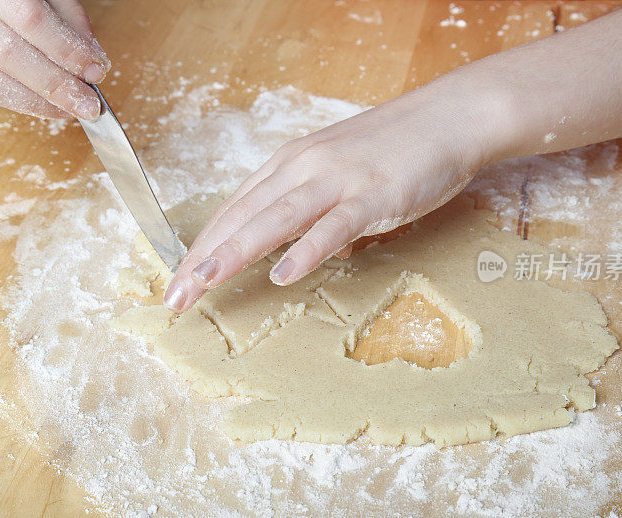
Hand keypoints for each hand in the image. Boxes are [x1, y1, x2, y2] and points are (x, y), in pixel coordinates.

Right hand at [0, 0, 109, 118]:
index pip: (29, 18)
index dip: (66, 49)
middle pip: (8, 54)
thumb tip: (91, 55)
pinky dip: (10, 101)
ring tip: (67, 109)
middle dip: (55, 85)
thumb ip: (62, 12)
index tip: (95, 70)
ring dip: (35, 103)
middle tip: (87, 103)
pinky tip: (38, 105)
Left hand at [164, 78, 509, 311]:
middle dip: (203, 259)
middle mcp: (302, 167)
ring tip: (203, 284)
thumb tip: (312, 251)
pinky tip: (284, 274)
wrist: (447, 116)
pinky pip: (332, 225)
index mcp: (290, 164)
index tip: (180, 279)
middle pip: (241, 216)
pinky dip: (307, 250)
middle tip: (174, 297)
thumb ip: (319, 212)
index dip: (203, 245)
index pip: (234, 209)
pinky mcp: (371, 194)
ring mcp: (335, 179)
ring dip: (235, 252)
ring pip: (274, 219)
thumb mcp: (342, 177)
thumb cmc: (395, 147)